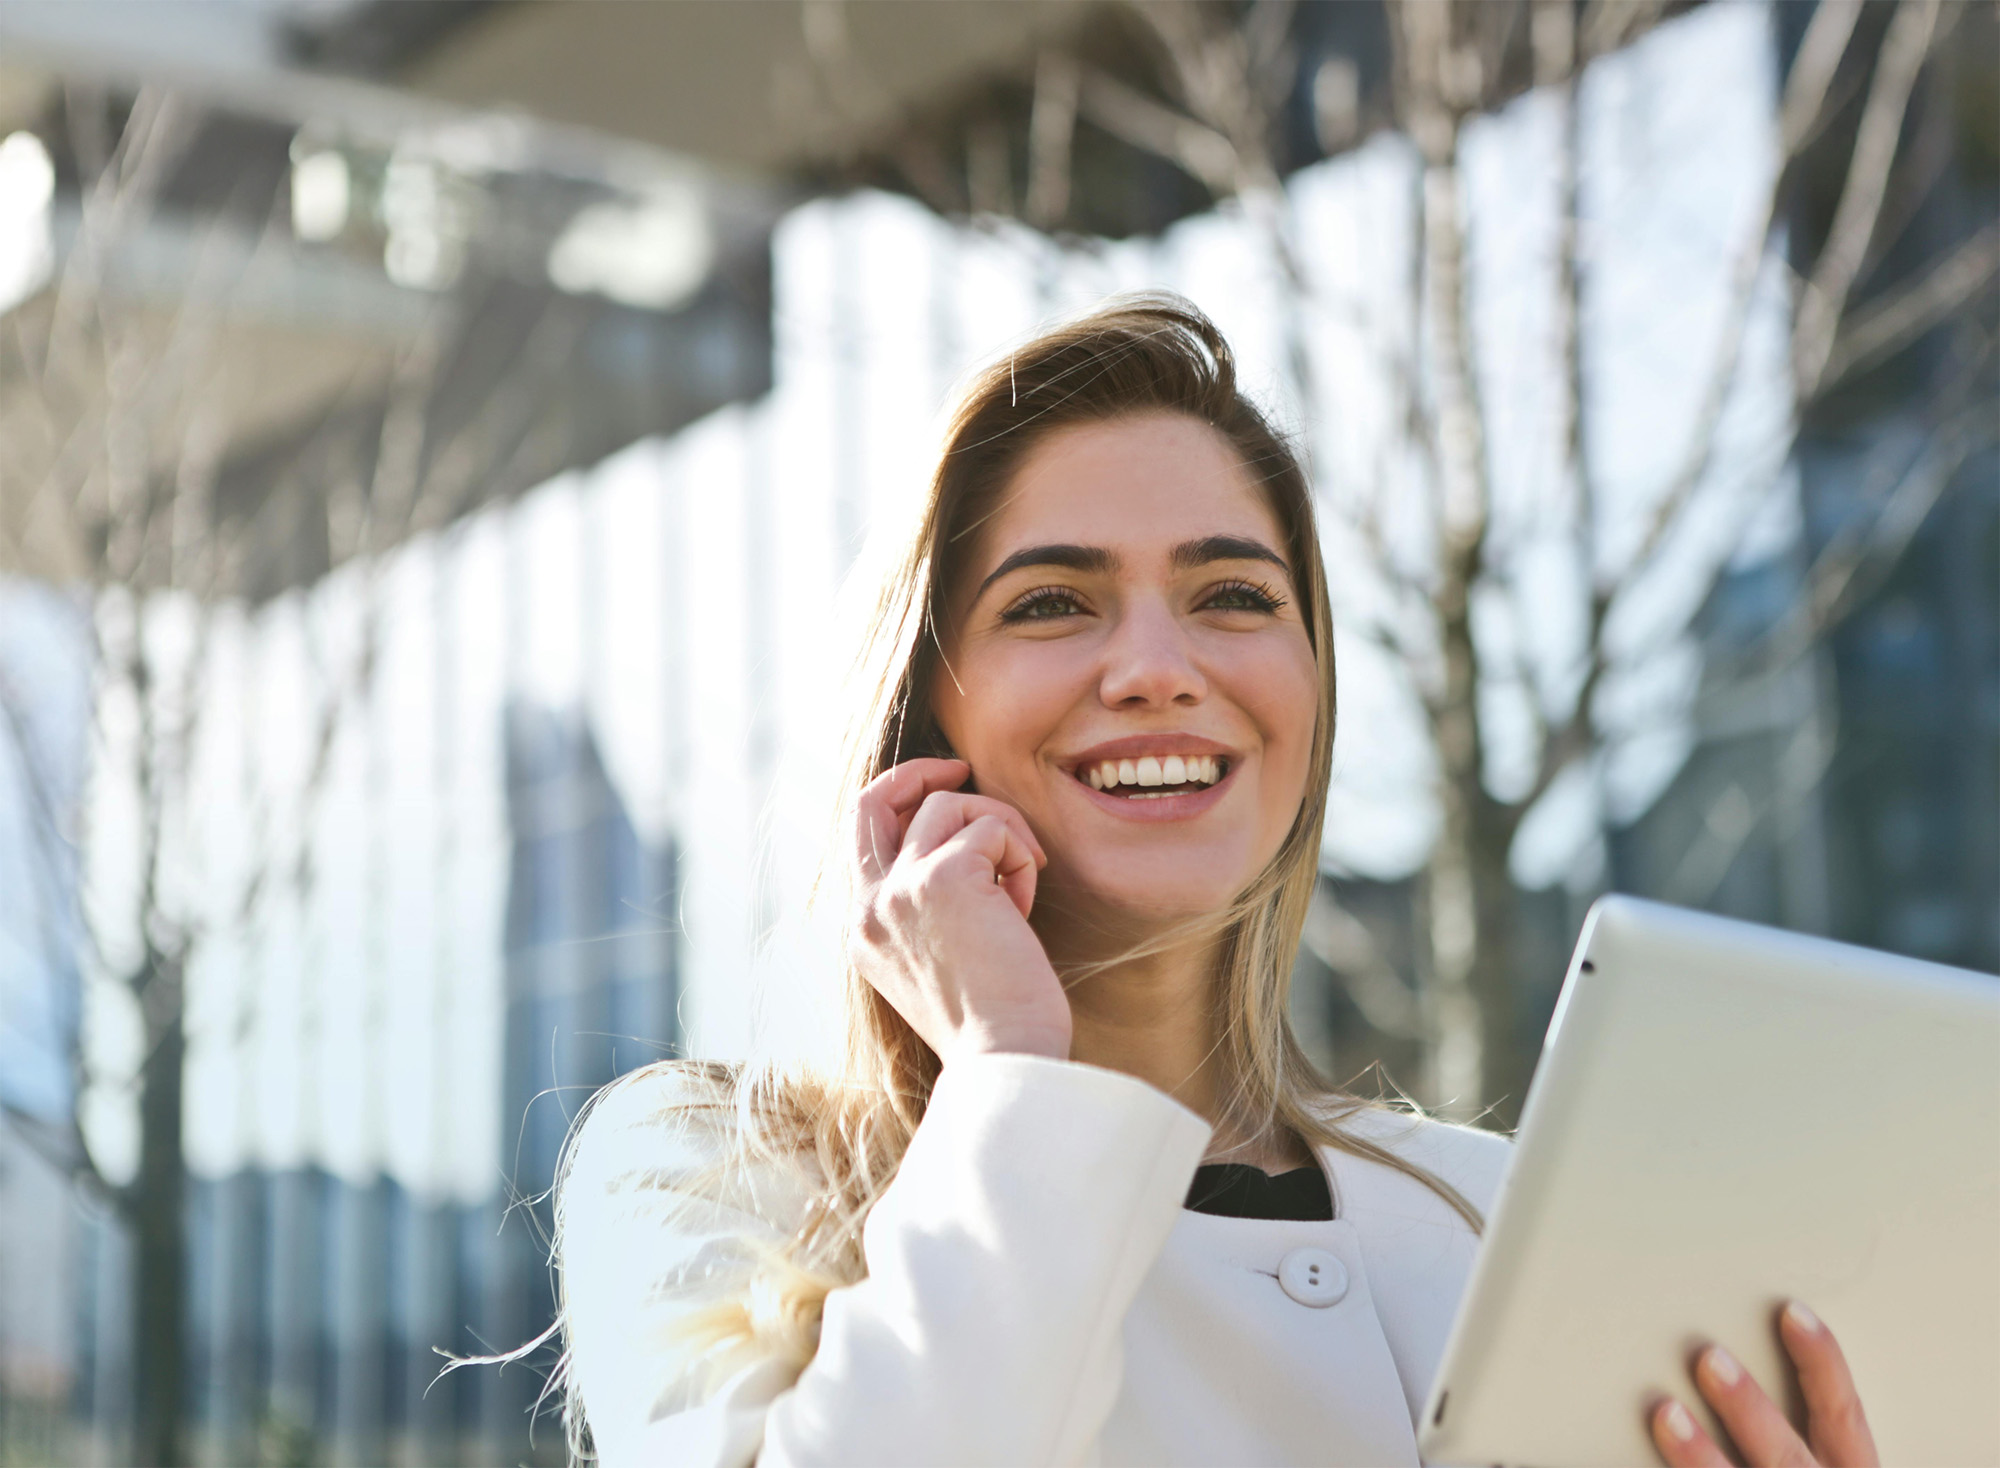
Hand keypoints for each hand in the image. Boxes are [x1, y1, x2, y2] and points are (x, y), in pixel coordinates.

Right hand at [848, 758, 1071, 1064]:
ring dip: (1000, 831)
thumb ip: (927, 907)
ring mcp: (900, 889)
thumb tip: (962, 847)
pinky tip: (1025, 906)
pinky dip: (1020, 856)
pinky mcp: (944, 877)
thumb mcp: (938, 961)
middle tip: (963, 769)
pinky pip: (992, 828)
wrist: (1006, 1059)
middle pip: (874, 799)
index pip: (861, 836)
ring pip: (950, 805)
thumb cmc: (993, 1022)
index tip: (944, 791)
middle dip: (919, 772)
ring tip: (1021, 884)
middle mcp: (869, 907)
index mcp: (863, 931)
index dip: (900, 800)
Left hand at [1649, 1301, 1878, 1466]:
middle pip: (1788, 1456)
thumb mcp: (1820, 1464)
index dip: (1822, 1365)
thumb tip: (1723, 1358)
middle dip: (1750, 1410)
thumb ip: (1795, 1432)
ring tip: (1665, 1413)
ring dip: (1704, 1458)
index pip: (1843, 1417)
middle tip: (1708, 1359)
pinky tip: (1631, 1464)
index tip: (1791, 1313)